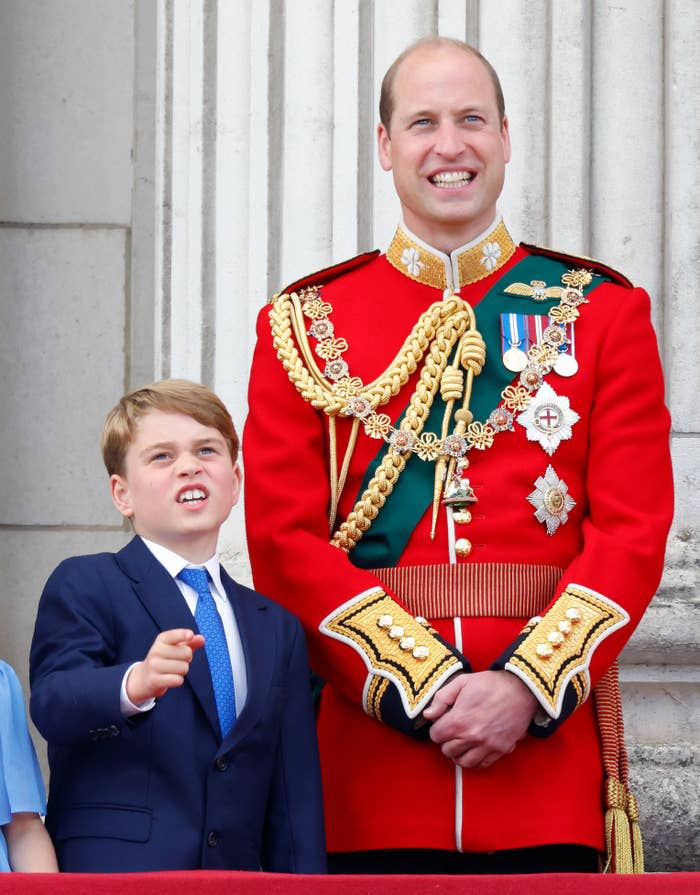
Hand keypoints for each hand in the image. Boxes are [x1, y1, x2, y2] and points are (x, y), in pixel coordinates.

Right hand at [126, 629, 204, 703]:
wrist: (144, 677)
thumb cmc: (165, 659)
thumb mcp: (176, 648)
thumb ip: (190, 643)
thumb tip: (201, 639)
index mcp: (162, 639)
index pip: (175, 634)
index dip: (185, 634)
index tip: (190, 636)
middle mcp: (156, 650)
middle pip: (187, 653)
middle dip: (187, 659)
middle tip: (177, 661)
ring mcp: (154, 665)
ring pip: (184, 668)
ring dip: (182, 671)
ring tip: (173, 670)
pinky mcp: (154, 680)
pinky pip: (177, 680)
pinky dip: (178, 680)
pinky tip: (170, 679)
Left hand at [423, 670, 537, 768]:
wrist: (520, 689)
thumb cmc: (490, 684)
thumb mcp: (461, 682)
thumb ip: (441, 699)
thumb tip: (428, 715)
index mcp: (459, 720)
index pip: (436, 736)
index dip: (437, 728)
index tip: (443, 722)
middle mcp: (472, 737)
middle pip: (447, 751)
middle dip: (446, 741)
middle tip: (452, 731)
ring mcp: (488, 745)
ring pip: (464, 762)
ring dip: (459, 754)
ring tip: (461, 743)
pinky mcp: (501, 749)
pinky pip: (483, 764)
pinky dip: (476, 760)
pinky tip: (475, 749)